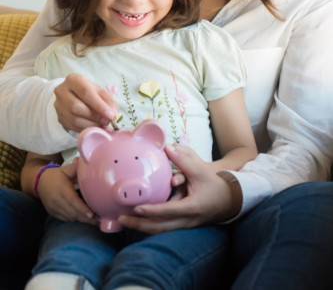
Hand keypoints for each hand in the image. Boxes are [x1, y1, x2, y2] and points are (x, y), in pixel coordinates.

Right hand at [37, 158, 98, 224]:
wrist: (40, 182)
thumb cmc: (57, 175)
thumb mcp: (65, 170)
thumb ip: (74, 167)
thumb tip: (80, 160)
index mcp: (61, 188)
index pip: (72, 200)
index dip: (82, 208)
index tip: (92, 214)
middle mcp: (56, 199)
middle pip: (72, 212)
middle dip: (85, 218)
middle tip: (98, 220)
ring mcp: (53, 207)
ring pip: (69, 217)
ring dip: (81, 220)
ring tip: (93, 220)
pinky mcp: (52, 213)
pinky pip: (64, 219)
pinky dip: (74, 220)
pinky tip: (82, 218)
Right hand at [54, 73, 118, 132]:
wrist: (73, 95)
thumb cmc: (88, 92)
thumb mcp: (99, 91)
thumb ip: (108, 101)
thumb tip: (113, 114)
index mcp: (73, 80)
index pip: (85, 93)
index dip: (99, 105)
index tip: (110, 115)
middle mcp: (61, 91)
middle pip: (76, 107)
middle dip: (94, 116)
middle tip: (107, 121)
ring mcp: (58, 105)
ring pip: (74, 119)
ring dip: (91, 125)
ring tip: (102, 124)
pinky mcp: (59, 117)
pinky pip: (72, 126)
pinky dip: (86, 129)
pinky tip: (93, 127)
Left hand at [118, 144, 242, 233]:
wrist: (229, 199)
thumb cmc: (214, 184)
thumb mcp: (200, 170)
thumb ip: (182, 160)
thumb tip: (167, 146)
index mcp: (192, 207)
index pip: (169, 211)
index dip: (152, 211)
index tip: (136, 208)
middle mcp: (187, 220)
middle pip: (160, 228)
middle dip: (139, 225)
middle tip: (121, 219)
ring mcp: (185, 226)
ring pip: (160, 231)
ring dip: (141, 227)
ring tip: (123, 221)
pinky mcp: (182, 226)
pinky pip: (163, 228)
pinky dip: (149, 225)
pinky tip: (135, 221)